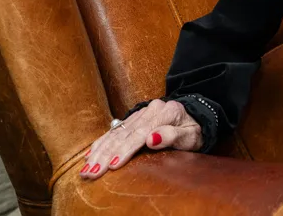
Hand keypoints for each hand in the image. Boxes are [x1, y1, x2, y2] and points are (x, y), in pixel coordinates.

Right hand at [80, 98, 202, 179]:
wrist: (196, 115)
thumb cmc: (194, 130)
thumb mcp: (191, 135)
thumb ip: (173, 136)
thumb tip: (151, 139)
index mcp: (165, 112)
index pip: (140, 133)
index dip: (126, 150)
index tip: (113, 165)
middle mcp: (149, 110)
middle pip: (124, 134)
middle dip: (106, 155)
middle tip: (91, 172)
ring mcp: (140, 113)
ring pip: (116, 133)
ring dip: (99, 152)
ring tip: (86, 169)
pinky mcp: (134, 118)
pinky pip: (114, 131)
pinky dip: (101, 143)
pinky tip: (89, 154)